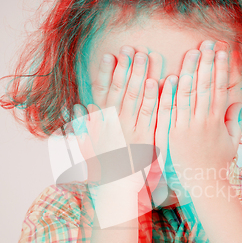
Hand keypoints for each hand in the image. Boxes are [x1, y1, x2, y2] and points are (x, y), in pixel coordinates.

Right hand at [73, 46, 163, 219]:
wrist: (116, 194)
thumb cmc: (102, 172)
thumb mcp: (86, 149)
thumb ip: (83, 126)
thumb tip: (76, 105)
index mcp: (102, 124)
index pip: (103, 93)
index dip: (106, 73)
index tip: (109, 55)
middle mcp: (117, 125)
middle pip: (123, 91)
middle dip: (128, 69)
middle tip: (133, 48)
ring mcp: (134, 131)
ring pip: (139, 99)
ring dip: (143, 76)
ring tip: (147, 55)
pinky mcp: (149, 139)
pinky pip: (155, 115)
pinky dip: (159, 98)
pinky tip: (164, 81)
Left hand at [157, 41, 241, 198]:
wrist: (202, 183)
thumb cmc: (218, 161)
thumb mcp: (232, 140)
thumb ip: (234, 119)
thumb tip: (238, 100)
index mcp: (216, 120)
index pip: (218, 88)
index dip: (221, 68)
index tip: (222, 50)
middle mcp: (201, 121)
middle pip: (203, 86)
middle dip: (206, 63)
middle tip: (207, 43)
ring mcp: (185, 127)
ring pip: (187, 95)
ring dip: (189, 72)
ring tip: (192, 52)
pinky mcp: (170, 134)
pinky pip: (170, 110)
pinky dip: (170, 94)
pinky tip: (171, 77)